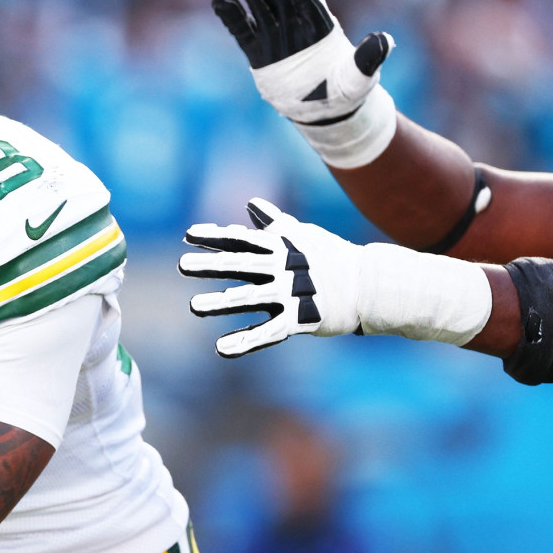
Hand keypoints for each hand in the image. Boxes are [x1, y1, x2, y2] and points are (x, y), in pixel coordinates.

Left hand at [179, 198, 363, 356]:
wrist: (370, 285)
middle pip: (241, 265)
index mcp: (281, 247)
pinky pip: (268, 332)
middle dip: (211, 265)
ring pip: (250, 298)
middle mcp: (283, 268)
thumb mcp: (303, 236)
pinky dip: (245, 341)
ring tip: (193, 307)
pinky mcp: (301, 319)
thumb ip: (274, 224)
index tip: (188, 234)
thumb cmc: (333, 257)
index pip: (242, 240)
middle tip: (182, 265)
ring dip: (221, 303)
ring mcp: (291, 294)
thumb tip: (252, 204)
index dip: (215, 237)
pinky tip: (221, 349)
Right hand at [213, 0, 392, 122]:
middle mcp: (297, 26)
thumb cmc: (345, 91)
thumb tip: (384, 40)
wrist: (325, 110)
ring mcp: (276, 37)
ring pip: (260, 6)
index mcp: (322, 27)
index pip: (307, 2)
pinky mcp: (258, 51)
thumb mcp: (360, 77)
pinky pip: (242, 31)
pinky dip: (231, 16)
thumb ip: (368, 58)